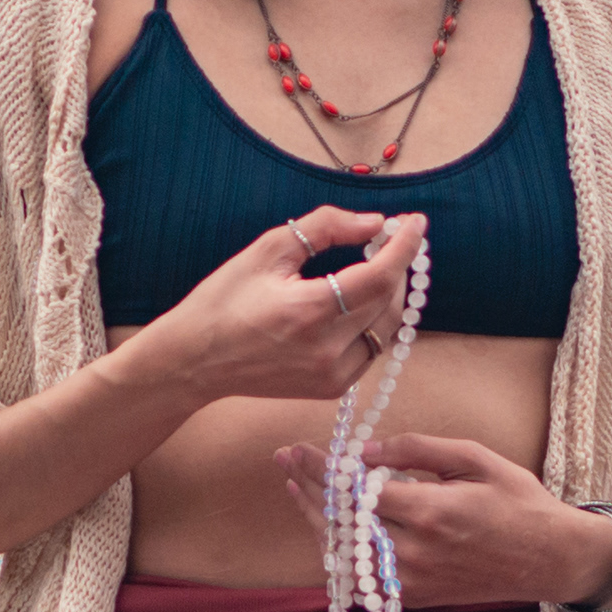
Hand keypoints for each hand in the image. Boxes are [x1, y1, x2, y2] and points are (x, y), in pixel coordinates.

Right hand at [132, 208, 426, 406]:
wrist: (195, 360)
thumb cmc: (224, 300)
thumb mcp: (268, 249)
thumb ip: (326, 228)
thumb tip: (375, 223)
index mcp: (309, 311)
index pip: (379, 277)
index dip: (404, 247)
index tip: (416, 222)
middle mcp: (327, 350)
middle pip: (389, 302)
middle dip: (398, 266)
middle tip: (390, 239)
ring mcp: (332, 375)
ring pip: (386, 329)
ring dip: (389, 295)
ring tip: (376, 266)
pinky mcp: (332, 389)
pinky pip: (371, 350)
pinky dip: (374, 322)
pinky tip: (358, 302)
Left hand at [274, 433, 611, 609]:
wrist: (549, 559)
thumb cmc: (518, 502)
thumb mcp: (476, 459)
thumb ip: (418, 450)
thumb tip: (368, 451)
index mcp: (429, 513)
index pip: (355, 491)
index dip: (321, 469)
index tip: (298, 449)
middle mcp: (412, 553)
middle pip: (340, 523)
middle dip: (308, 488)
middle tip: (286, 460)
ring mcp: (411, 582)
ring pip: (344, 554)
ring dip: (318, 519)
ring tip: (298, 488)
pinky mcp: (415, 598)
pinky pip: (362, 577)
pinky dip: (340, 552)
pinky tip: (329, 527)